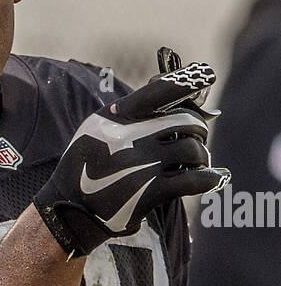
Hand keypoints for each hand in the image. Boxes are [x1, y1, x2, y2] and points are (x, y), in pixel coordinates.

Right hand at [34, 60, 228, 256]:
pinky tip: (215, 178)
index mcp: (116, 117)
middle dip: (199, 130)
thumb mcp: (96, 129)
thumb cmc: (87, 166)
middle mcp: (130, 137)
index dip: (189, 81)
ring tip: (197, 163)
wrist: (69, 211)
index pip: (161, 91)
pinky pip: (193, 181)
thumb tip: (172, 90)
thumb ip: (130, 111)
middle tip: (197, 138)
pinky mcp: (149, 192)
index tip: (208, 74)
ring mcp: (141, 165)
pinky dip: (209, 179)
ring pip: (192, 151)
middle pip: (186, 122)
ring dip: (201, 156)